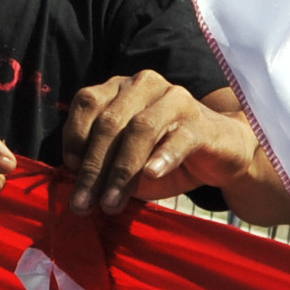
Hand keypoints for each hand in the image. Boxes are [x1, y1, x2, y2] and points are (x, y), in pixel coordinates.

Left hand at [62, 71, 261, 215]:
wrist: (219, 152)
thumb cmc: (163, 155)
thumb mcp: (125, 158)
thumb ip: (101, 162)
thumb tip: (73, 178)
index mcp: (120, 88)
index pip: (88, 103)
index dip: (74, 137)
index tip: (70, 172)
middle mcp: (145, 85)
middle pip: (111, 122)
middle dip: (94, 167)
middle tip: (83, 204)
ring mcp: (175, 100)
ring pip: (141, 129)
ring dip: (122, 170)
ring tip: (111, 203)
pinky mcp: (201, 123)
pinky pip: (179, 138)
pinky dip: (163, 156)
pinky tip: (152, 174)